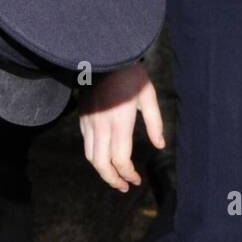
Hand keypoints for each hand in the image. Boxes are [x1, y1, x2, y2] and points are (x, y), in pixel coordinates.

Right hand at [79, 63, 164, 190]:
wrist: (102, 55)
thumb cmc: (129, 73)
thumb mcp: (148, 95)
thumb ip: (155, 122)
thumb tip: (159, 145)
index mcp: (119, 122)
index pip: (120, 159)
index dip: (129, 174)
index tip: (137, 180)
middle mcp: (101, 126)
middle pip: (101, 165)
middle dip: (113, 180)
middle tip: (124, 187)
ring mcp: (89, 123)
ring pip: (91, 157)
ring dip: (103, 172)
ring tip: (115, 177)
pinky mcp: (82, 119)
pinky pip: (87, 145)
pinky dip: (96, 157)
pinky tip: (107, 158)